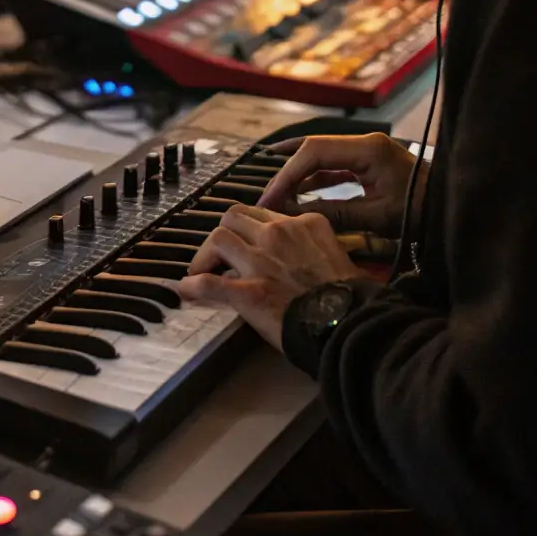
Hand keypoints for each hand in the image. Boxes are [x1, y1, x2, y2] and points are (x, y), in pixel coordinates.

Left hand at [177, 205, 362, 350]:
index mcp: (303, 224)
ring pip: (219, 238)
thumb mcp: (334, 255)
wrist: (351, 322)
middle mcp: (278, 234)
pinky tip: (185, 291)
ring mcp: (261, 261)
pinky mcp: (248, 291)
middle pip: (234, 217)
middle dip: (223, 234)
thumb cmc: (351, 294)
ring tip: (201, 270)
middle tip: (219, 255)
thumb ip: (308, 249)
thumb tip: (287, 260)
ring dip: (205, 254)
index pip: (263, 213)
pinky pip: (210, 284)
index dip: (249, 229)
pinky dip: (193, 287)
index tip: (246, 243)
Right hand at [258, 132, 423, 237]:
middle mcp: (364, 143)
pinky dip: (313, 177)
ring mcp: (365, 150)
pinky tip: (296, 191)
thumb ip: (334, 214)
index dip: (287, 175)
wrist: (451, 208)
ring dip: (298, 174)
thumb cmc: (420, 213)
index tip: (269, 198)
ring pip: (320, 155)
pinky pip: (333, 165)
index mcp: (367, 149)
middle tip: (266, 198)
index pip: (314, 153)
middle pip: (313, 150)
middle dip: (287, 173)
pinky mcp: (367, 162)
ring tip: (274, 195)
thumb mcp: (377, 218)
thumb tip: (293, 215)